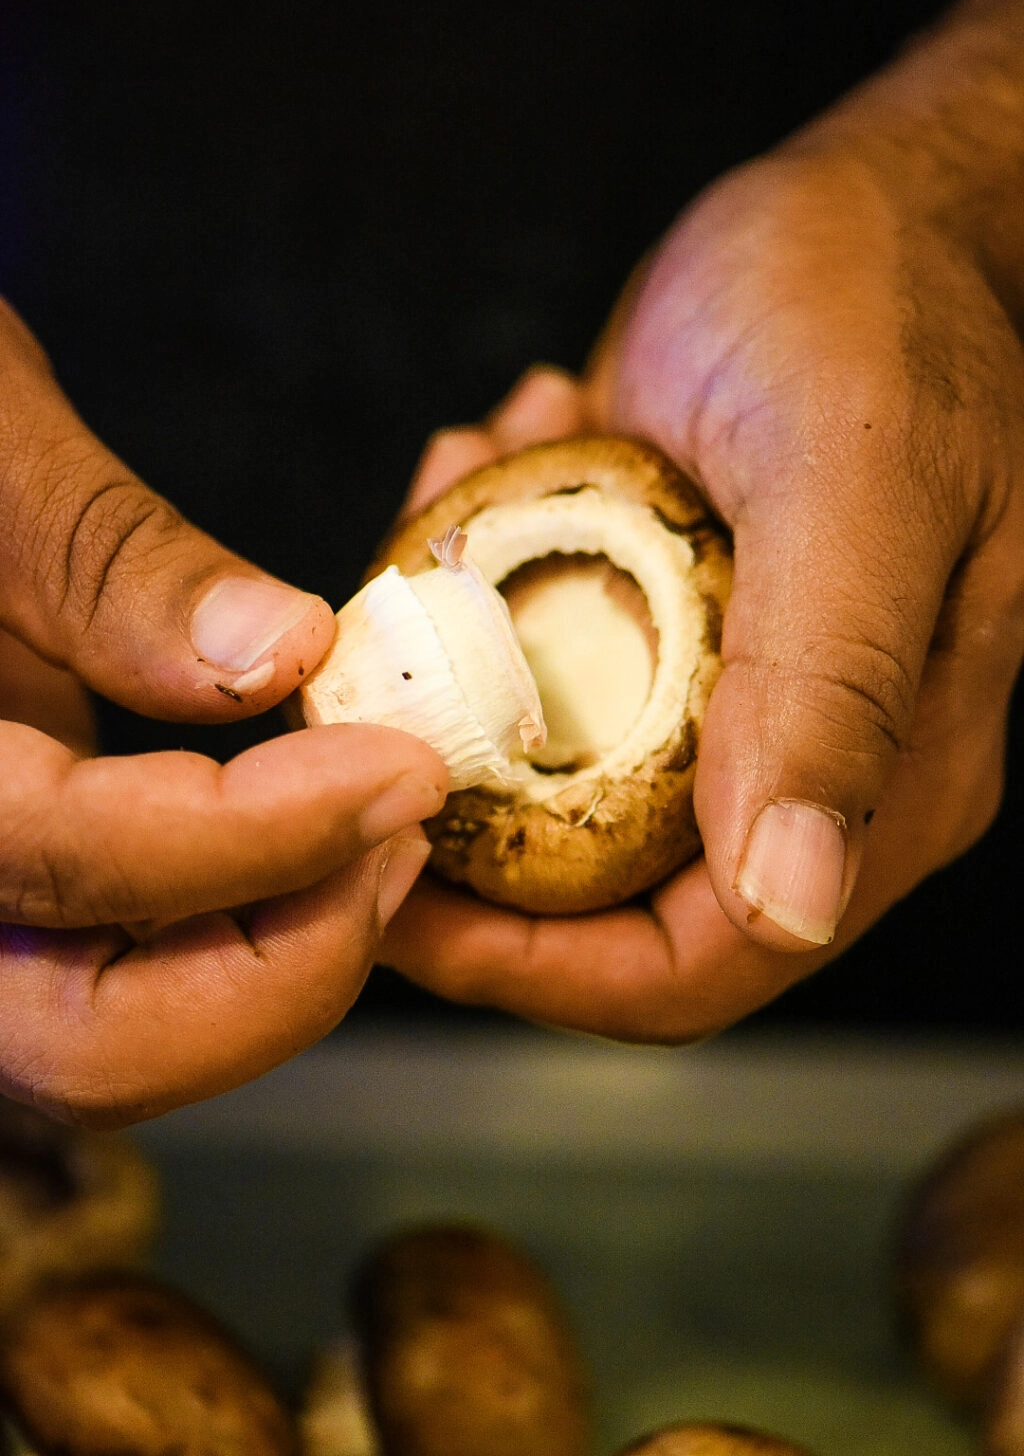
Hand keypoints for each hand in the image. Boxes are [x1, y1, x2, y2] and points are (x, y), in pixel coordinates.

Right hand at [0, 298, 446, 1124]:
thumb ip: (111, 564)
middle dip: (287, 967)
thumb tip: (283, 652)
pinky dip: (239, 939)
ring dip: (278, 967)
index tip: (403, 768)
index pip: (72, 866)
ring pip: (121, 1044)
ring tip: (380, 830)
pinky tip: (311, 838)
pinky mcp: (17, 905)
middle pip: (95, 1048)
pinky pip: (127, 983)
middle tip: (401, 836)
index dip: (263, 835)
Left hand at [380, 137, 1023, 1040]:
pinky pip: (541, 661)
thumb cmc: (880, 304)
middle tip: (373, 689)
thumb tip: (787, 900)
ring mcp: (733, 700)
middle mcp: (810, 764)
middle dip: (464, 804)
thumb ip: (831, 685)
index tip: (390, 885)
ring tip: (455, 502)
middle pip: (598, 889)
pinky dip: (486, 575)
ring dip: (464, 660)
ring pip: (548, 770)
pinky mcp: (670, 628)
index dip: (539, 967)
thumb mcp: (855, 476)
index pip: (702, 962)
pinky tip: (494, 454)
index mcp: (885, 774)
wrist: (873, 200)